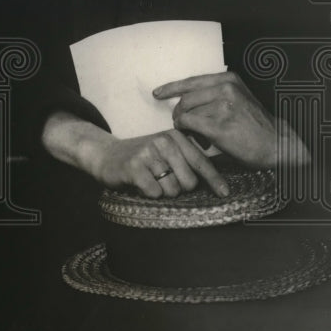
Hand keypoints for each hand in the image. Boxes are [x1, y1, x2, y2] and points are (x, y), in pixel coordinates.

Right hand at [93, 129, 228, 197]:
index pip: (201, 162)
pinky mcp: (134, 166)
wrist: (106, 154)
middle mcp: (163, 141)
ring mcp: (148, 152)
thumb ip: (188, 159)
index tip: (225, 193)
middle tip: (163, 180)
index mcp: (175, 136)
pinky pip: (155, 192)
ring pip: (172, 190)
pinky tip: (140, 183)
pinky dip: (149, 193)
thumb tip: (218, 180)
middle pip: (189, 182)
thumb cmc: (142, 157)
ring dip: (162, 192)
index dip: (215, 180)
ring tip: (150, 180)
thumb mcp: (166, 151)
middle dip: (179, 188)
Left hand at [156, 71, 306, 166]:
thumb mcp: (238, 98)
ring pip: (186, 112)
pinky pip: (189, 124)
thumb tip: (183, 98)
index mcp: (228, 80)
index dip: (171, 88)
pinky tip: (195, 137)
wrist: (278, 145)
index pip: (191, 81)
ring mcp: (223, 106)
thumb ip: (215, 94)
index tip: (157, 93)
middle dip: (179, 113)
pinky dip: (187, 131)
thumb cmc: (255, 124)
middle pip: (185, 99)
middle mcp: (225, 89)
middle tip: (184, 125)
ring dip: (185, 124)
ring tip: (195, 133)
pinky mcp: (219, 125)